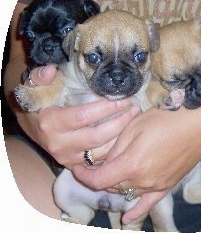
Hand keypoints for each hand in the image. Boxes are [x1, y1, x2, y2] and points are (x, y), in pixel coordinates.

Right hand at [15, 65, 140, 167]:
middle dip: (120, 122)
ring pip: (101, 152)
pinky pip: (100, 160)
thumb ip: (39, 77)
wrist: (31, 127)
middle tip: (135, 108)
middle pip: (97, 136)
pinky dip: (115, 148)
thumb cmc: (37, 103)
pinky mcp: (75, 165)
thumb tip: (50, 70)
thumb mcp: (33, 87)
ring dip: (121, 136)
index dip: (107, 108)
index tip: (124, 99)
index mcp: (50, 123)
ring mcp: (67, 157)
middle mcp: (59, 144)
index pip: (84, 116)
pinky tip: (127, 134)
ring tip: (135, 119)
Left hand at [72, 103, 200, 222]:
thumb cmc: (166, 120)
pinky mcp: (167, 186)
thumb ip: (117, 148)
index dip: (83, 176)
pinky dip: (136, 211)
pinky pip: (148, 204)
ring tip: (110, 175)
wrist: (199, 124)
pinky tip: (128, 219)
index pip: (99, 180)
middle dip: (99, 177)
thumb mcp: (135, 126)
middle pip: (112, 186)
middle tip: (95, 164)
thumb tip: (106, 162)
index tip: (76, 168)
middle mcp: (142, 181)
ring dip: (115, 186)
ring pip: (127, 192)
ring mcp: (156, 186)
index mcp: (131, 165)